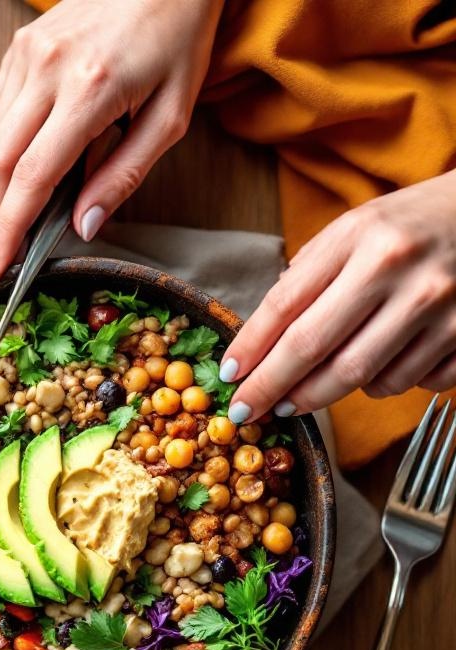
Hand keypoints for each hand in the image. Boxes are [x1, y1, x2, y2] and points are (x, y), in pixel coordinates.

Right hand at [0, 0, 223, 284]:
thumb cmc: (177, 42)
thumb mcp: (169, 118)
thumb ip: (124, 176)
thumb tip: (82, 227)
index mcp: (90, 90)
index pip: (31, 177)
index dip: (8, 230)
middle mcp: (47, 68)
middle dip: (2, 212)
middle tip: (20, 242)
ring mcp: (27, 52)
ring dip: (6, 179)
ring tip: (40, 194)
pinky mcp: (20, 45)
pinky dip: (10, 144)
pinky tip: (38, 151)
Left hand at [223, 171, 455, 422]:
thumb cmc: (407, 225)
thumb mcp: (352, 230)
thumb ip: (307, 277)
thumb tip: (259, 342)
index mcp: (357, 237)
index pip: (285, 305)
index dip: (250, 348)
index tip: (230, 377)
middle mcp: (396, 269)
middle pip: (314, 349)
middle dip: (271, 387)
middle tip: (249, 408)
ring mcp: (437, 303)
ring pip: (361, 378)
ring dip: (326, 394)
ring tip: (310, 389)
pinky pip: (410, 384)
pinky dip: (384, 385)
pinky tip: (380, 366)